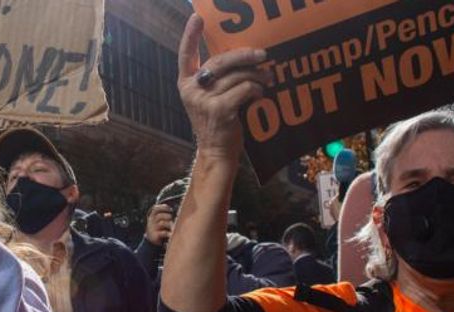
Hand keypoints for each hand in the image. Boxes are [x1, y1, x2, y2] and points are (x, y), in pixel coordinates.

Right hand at [145, 204, 173, 246]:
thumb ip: (164, 214)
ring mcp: (153, 228)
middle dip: (167, 216)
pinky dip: (169, 232)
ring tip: (173, 226)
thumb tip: (174, 210)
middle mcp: (151, 222)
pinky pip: (163, 232)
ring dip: (169, 224)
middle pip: (159, 216)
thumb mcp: (158, 220)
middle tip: (171, 218)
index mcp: (152, 216)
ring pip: (162, 223)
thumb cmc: (158, 227)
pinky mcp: (155, 235)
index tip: (170, 209)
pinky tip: (172, 233)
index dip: (163, 207)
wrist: (152, 239)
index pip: (155, 209)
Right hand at [178, 15, 271, 160]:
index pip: (185, 54)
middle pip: (220, 61)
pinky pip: (244, 89)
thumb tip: (244, 57)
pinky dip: (256, 89)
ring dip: (257, 75)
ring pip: (237, 76)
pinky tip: (261, 94)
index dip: (191, 35)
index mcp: (185, 82)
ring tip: (268, 78)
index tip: (197, 17)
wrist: (215, 152)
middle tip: (263, 55)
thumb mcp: (208, 97)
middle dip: (244, 55)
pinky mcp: (219, 110)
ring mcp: (203, 100)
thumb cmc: (216, 122)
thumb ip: (216, 79)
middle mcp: (191, 89)